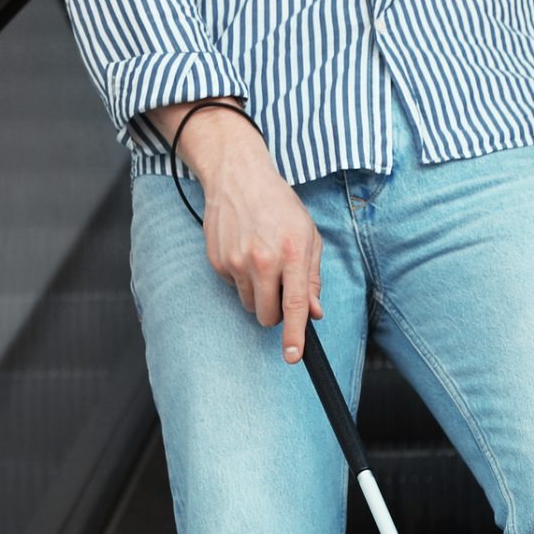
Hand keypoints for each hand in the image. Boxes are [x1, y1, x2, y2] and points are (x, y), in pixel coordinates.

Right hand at [167, 103, 323, 362]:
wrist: (238, 177)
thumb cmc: (279, 206)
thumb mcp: (308, 235)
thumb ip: (312, 277)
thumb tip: (314, 313)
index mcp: (292, 253)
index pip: (295, 305)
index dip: (295, 335)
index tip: (293, 356)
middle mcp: (263, 260)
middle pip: (267, 315)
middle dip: (275, 312)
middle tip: (280, 287)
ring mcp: (237, 262)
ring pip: (250, 305)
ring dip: (258, 294)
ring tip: (261, 261)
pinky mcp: (218, 262)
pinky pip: (234, 288)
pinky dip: (241, 278)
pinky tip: (244, 251)